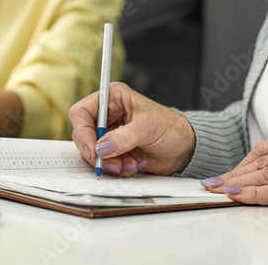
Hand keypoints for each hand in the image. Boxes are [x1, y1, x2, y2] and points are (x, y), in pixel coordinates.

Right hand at [69, 82, 195, 176]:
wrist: (185, 148)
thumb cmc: (170, 127)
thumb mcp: (147, 128)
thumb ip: (123, 138)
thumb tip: (101, 148)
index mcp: (112, 98)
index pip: (81, 112)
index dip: (83, 131)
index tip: (92, 149)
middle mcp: (107, 115)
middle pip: (83, 136)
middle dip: (98, 153)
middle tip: (112, 162)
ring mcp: (110, 135)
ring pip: (93, 153)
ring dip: (111, 163)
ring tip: (131, 163)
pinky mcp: (115, 151)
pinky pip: (106, 164)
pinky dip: (119, 168)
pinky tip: (135, 164)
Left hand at [203, 121, 267, 208]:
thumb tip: (244, 173)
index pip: (265, 147)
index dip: (241, 163)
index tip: (223, 174)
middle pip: (264, 161)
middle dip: (235, 174)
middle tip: (213, 183)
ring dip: (241, 184)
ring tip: (222, 190)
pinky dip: (257, 194)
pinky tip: (241, 195)